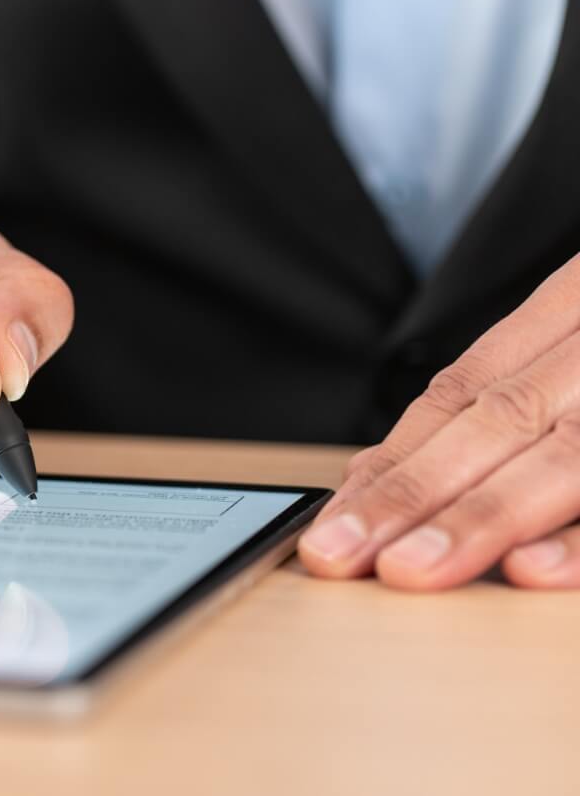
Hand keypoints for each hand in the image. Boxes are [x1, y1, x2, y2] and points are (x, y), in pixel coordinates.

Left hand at [299, 254, 579, 589]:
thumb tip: (370, 476)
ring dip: (482, 519)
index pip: (462, 392)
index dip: (393, 461)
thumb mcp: (576, 345)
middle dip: (413, 495)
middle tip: (339, 555)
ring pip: (565, 455)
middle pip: (499, 421)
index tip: (330, 522)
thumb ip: (499, 397)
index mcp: (572, 314)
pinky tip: (533, 572)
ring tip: (410, 569)